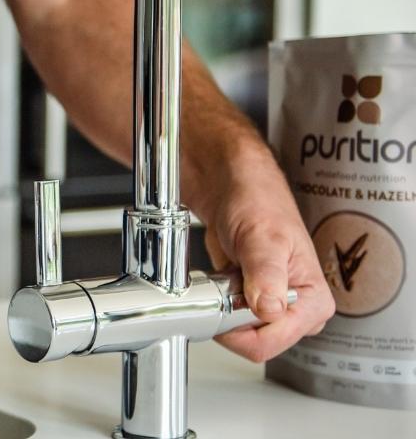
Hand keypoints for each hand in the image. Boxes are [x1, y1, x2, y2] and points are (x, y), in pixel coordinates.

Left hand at [203, 162, 335, 361]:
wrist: (234, 187)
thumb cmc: (258, 201)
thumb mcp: (262, 237)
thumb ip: (266, 276)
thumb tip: (270, 309)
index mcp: (314, 300)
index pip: (274, 342)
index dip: (240, 330)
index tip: (225, 302)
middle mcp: (298, 309)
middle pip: (255, 343)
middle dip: (231, 319)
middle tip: (227, 283)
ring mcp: (273, 307)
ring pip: (239, 334)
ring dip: (223, 310)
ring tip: (227, 277)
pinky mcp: (252, 302)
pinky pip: (228, 320)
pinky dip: (217, 303)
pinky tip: (223, 281)